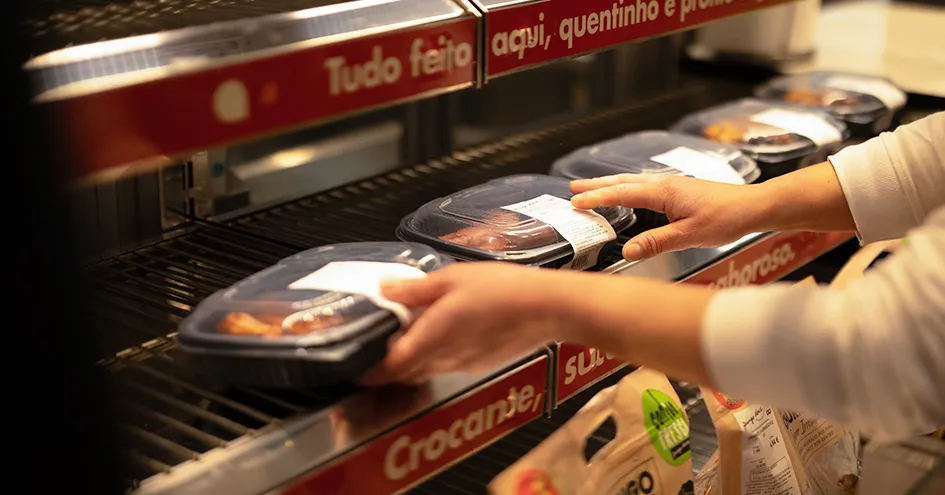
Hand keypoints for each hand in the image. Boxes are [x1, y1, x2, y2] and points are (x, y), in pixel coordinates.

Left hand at [360, 263, 571, 384]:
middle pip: (406, 372)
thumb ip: (414, 289)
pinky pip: (449, 364)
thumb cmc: (501, 289)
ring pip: (427, 369)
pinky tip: (445, 331)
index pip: (389, 369)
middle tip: (377, 344)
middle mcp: (444, 359)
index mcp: (431, 339)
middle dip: (389, 364)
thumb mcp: (452, 278)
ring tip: (408, 334)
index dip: (369, 371)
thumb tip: (383, 290)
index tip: (354, 365)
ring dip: (413, 359)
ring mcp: (464, 365)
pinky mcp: (481, 363)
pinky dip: (436, 355)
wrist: (549, 309)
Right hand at [570, 174, 762, 260]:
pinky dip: (627, 187)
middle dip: (597, 185)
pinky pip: (644, 186)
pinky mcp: (679, 190)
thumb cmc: (727, 218)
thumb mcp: (690, 235)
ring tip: (591, 188)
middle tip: (573, 188)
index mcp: (664, 192)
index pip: (623, 193)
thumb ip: (657, 242)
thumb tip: (628, 250)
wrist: (753, 206)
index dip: (598, 198)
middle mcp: (665, 185)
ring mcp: (672, 186)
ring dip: (610, 185)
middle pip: (624, 182)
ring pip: (633, 182)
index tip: (576, 201)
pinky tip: (627, 193)